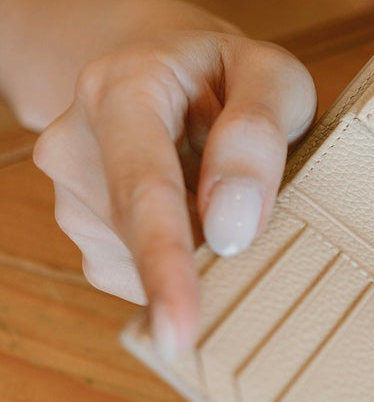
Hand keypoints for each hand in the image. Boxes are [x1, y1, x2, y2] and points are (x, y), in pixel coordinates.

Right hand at [33, 30, 316, 359]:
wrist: (171, 72)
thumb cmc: (230, 76)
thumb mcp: (272, 76)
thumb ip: (257, 134)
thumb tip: (232, 226)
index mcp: (122, 88)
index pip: (143, 189)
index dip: (166, 264)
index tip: (180, 329)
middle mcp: (77, 142)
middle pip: (147, 238)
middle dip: (210, 255)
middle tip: (260, 218)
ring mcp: (71, 196)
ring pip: (147, 267)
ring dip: (200, 250)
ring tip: (213, 186)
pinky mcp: (87, 239)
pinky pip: (144, 280)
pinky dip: (185, 264)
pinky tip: (194, 212)